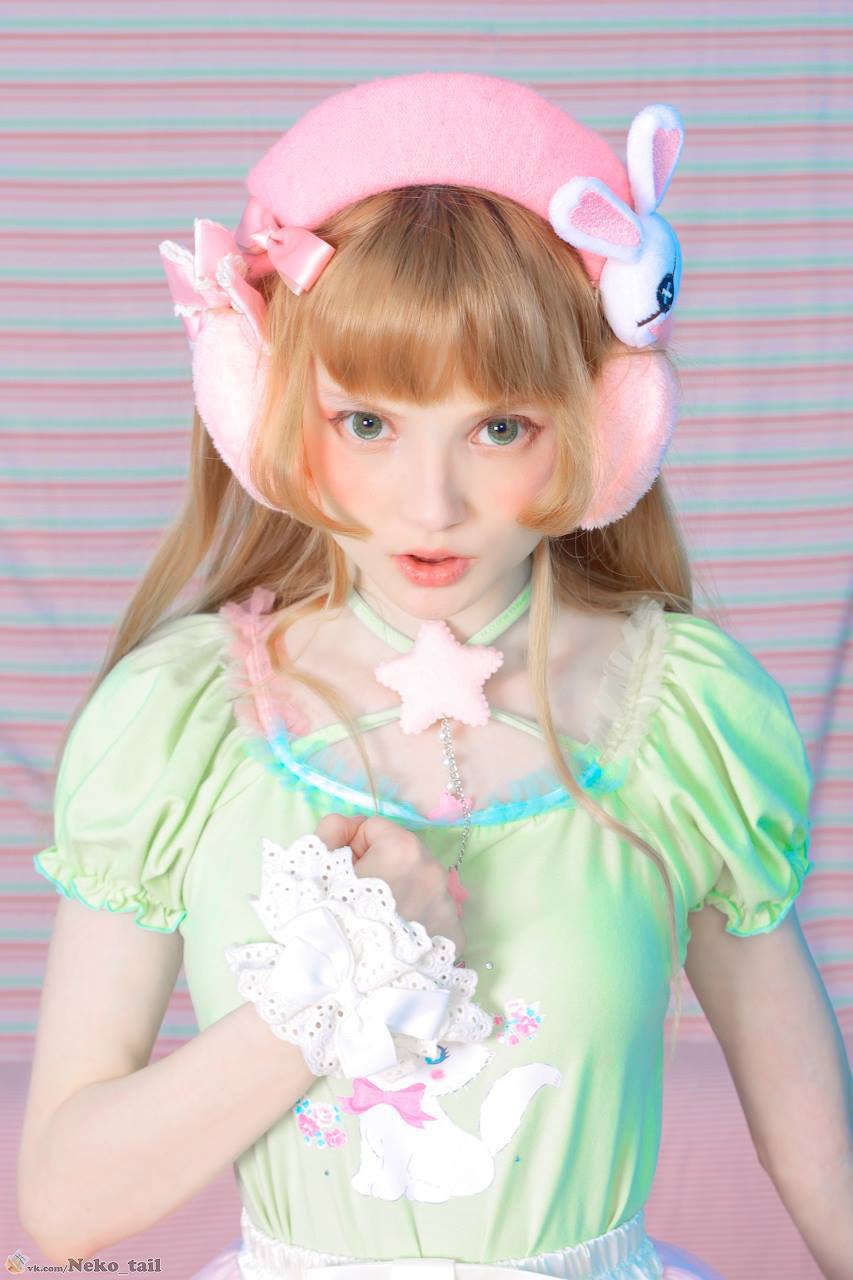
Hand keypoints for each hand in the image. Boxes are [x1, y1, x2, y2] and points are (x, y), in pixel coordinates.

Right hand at [315, 812, 465, 956]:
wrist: (344, 987)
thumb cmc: (329, 922)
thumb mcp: (316, 865)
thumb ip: (332, 830)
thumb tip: (349, 826)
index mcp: (403, 848)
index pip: (374, 829)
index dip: (352, 849)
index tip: (343, 874)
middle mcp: (435, 872)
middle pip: (401, 856)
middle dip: (381, 869)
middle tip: (357, 900)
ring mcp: (448, 906)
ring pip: (419, 885)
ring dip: (401, 894)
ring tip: (376, 923)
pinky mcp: (454, 937)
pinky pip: (433, 917)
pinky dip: (417, 924)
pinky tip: (396, 940)